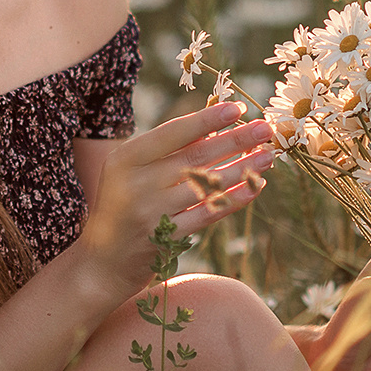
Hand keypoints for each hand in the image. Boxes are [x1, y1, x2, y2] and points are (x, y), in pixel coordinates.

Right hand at [72, 100, 273, 300]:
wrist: (102, 262)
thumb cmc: (123, 206)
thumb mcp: (130, 172)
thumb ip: (164, 151)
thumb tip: (216, 126)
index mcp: (124, 159)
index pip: (172, 133)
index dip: (207, 119)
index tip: (237, 108)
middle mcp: (136, 184)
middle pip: (194, 157)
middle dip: (235, 140)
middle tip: (265, 128)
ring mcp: (151, 214)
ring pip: (206, 186)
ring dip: (242, 168)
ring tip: (268, 155)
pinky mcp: (166, 240)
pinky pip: (208, 215)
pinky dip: (233, 200)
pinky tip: (255, 187)